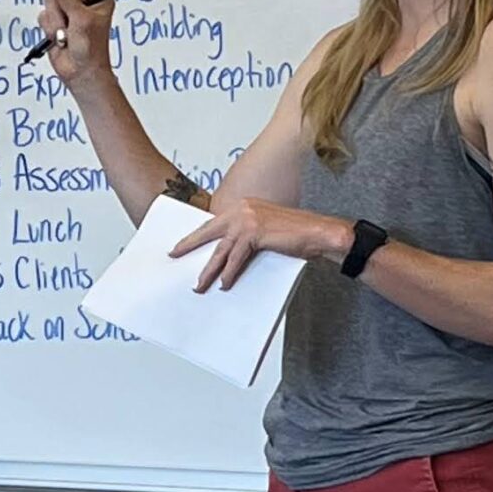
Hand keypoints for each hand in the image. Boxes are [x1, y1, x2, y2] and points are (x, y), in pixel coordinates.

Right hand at [36, 0, 115, 86]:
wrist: (81, 73)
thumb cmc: (91, 49)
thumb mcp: (82, 20)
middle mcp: (82, 0)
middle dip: (58, 0)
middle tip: (62, 12)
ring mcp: (67, 10)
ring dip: (56, 18)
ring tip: (66, 33)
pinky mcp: (55, 21)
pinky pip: (44, 15)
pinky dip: (50, 27)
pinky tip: (60, 38)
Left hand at [170, 199, 349, 292]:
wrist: (319, 232)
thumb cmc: (297, 232)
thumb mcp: (266, 229)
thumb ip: (247, 235)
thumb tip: (229, 254)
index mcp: (243, 206)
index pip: (214, 222)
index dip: (198, 234)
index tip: (183, 243)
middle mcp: (242, 209)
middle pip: (209, 231)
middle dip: (189, 244)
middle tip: (174, 254)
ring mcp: (248, 220)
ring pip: (221, 250)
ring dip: (209, 270)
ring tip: (200, 285)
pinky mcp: (255, 233)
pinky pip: (236, 258)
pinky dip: (229, 273)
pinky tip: (225, 284)